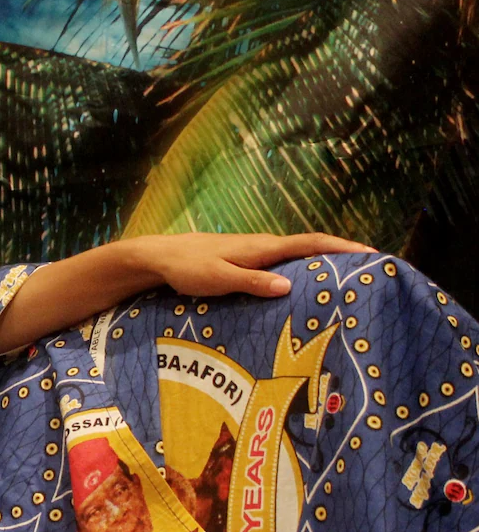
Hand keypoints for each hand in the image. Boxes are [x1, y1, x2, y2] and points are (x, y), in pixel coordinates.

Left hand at [132, 232, 376, 298]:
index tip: (371, 253)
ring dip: (321, 266)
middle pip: (310, 249)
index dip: (342, 247)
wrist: (160, 257)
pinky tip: (303, 289)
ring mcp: (255, 253)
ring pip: (296, 258)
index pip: (311, 243)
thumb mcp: (219, 278)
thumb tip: (288, 286)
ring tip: (345, 285)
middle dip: (341, 257)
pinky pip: (281, 265)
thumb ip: (252, 282)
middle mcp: (264, 246)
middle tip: (369, 274)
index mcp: (263, 247)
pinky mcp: (245, 262)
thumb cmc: (188, 267)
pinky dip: (299, 272)